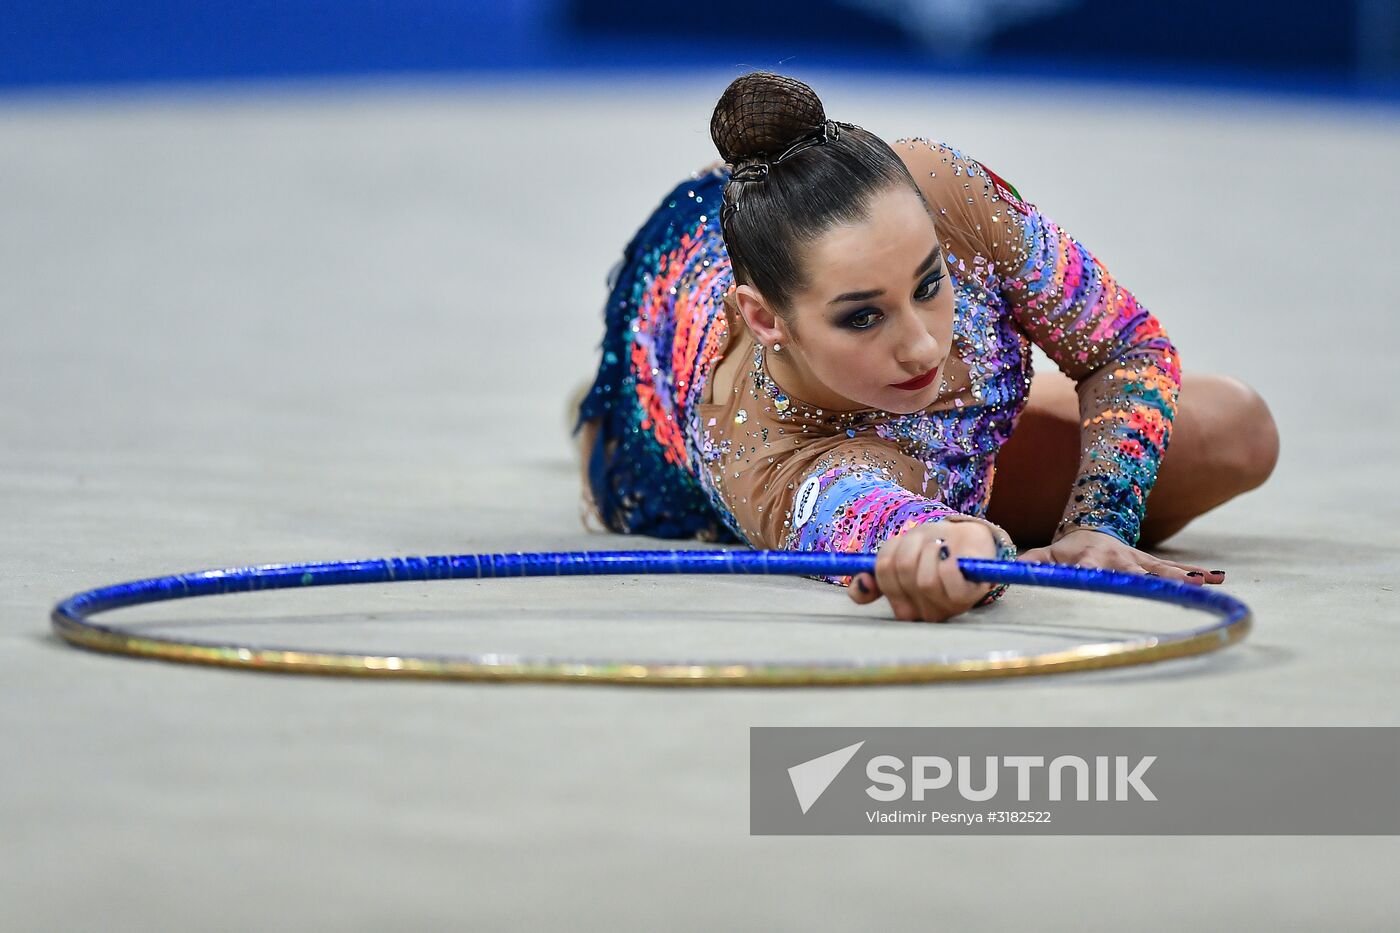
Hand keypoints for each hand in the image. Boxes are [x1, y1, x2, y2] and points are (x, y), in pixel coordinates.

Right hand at [848, 520, 998, 621]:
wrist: (969, 543)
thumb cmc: (932, 550)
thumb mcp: (900, 555)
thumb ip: (877, 573)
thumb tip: (861, 585)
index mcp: (902, 606)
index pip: (879, 581)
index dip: (883, 563)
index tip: (893, 554)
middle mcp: (922, 613)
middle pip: (901, 574)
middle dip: (911, 547)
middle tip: (923, 542)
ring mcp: (945, 607)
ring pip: (923, 580)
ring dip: (931, 549)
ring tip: (940, 545)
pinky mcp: (967, 597)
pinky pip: (948, 578)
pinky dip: (948, 559)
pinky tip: (951, 553)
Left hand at [1018, 528, 1224, 585]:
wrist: (1092, 525)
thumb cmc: (1064, 549)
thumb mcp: (1043, 554)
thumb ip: (1026, 566)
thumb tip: (998, 575)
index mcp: (1089, 561)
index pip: (1090, 573)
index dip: (1092, 579)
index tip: (1097, 586)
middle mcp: (1117, 562)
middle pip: (1130, 578)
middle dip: (1144, 590)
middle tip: (1160, 601)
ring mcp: (1137, 563)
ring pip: (1159, 573)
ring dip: (1177, 581)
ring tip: (1200, 589)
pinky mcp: (1152, 565)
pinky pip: (1173, 571)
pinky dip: (1193, 575)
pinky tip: (1213, 581)